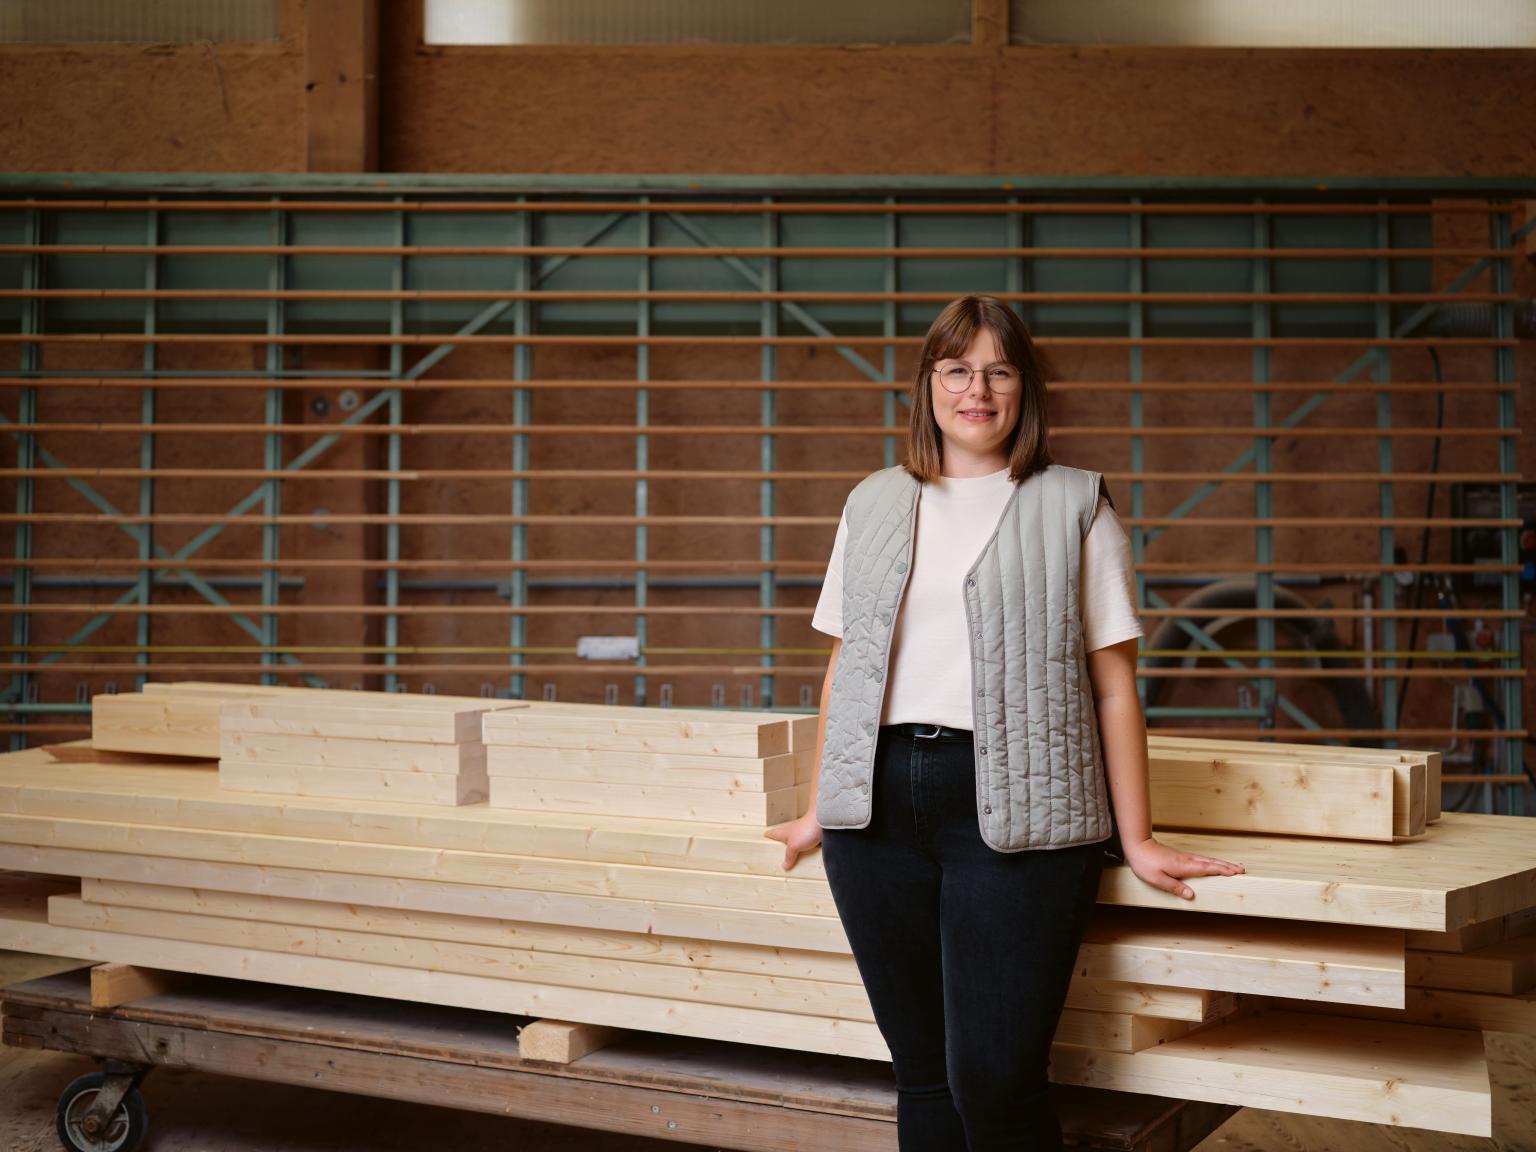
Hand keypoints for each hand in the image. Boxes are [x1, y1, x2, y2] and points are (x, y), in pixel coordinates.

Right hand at [764, 812, 821, 870]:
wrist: (824, 823)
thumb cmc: (807, 829)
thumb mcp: (793, 846)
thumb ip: (789, 856)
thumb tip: (784, 865)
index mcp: (785, 833)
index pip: (774, 833)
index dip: (769, 834)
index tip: (764, 835)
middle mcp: (794, 832)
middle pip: (786, 837)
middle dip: (783, 843)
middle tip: (779, 850)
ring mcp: (805, 835)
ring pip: (798, 842)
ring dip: (798, 848)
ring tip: (796, 858)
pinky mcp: (814, 838)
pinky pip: (810, 846)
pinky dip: (810, 850)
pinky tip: (810, 857)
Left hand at [1121, 836, 1243, 900]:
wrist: (1138, 846)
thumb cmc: (1145, 863)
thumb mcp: (1157, 879)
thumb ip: (1174, 887)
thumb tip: (1191, 895)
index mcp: (1184, 866)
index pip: (1208, 868)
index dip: (1222, 871)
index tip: (1236, 873)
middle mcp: (1187, 860)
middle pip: (1212, 863)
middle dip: (1227, 866)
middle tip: (1242, 870)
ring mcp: (1185, 857)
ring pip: (1207, 860)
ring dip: (1221, 864)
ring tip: (1233, 868)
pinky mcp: (1181, 857)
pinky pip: (1201, 860)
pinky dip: (1211, 862)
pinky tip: (1212, 865)